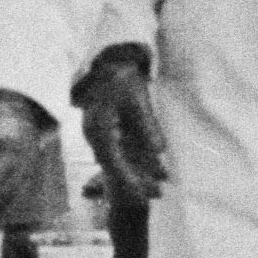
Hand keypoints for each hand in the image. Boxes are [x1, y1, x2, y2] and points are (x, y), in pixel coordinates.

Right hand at [76, 46, 171, 204]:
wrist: (110, 60)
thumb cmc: (123, 78)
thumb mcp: (138, 101)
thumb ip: (148, 127)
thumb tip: (159, 151)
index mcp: (100, 130)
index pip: (114, 164)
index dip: (130, 182)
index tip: (145, 197)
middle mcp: (95, 136)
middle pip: (116, 166)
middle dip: (137, 182)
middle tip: (159, 195)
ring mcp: (98, 134)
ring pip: (119, 159)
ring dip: (138, 172)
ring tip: (161, 185)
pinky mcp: (105, 130)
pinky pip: (120, 150)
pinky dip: (135, 159)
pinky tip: (152, 165)